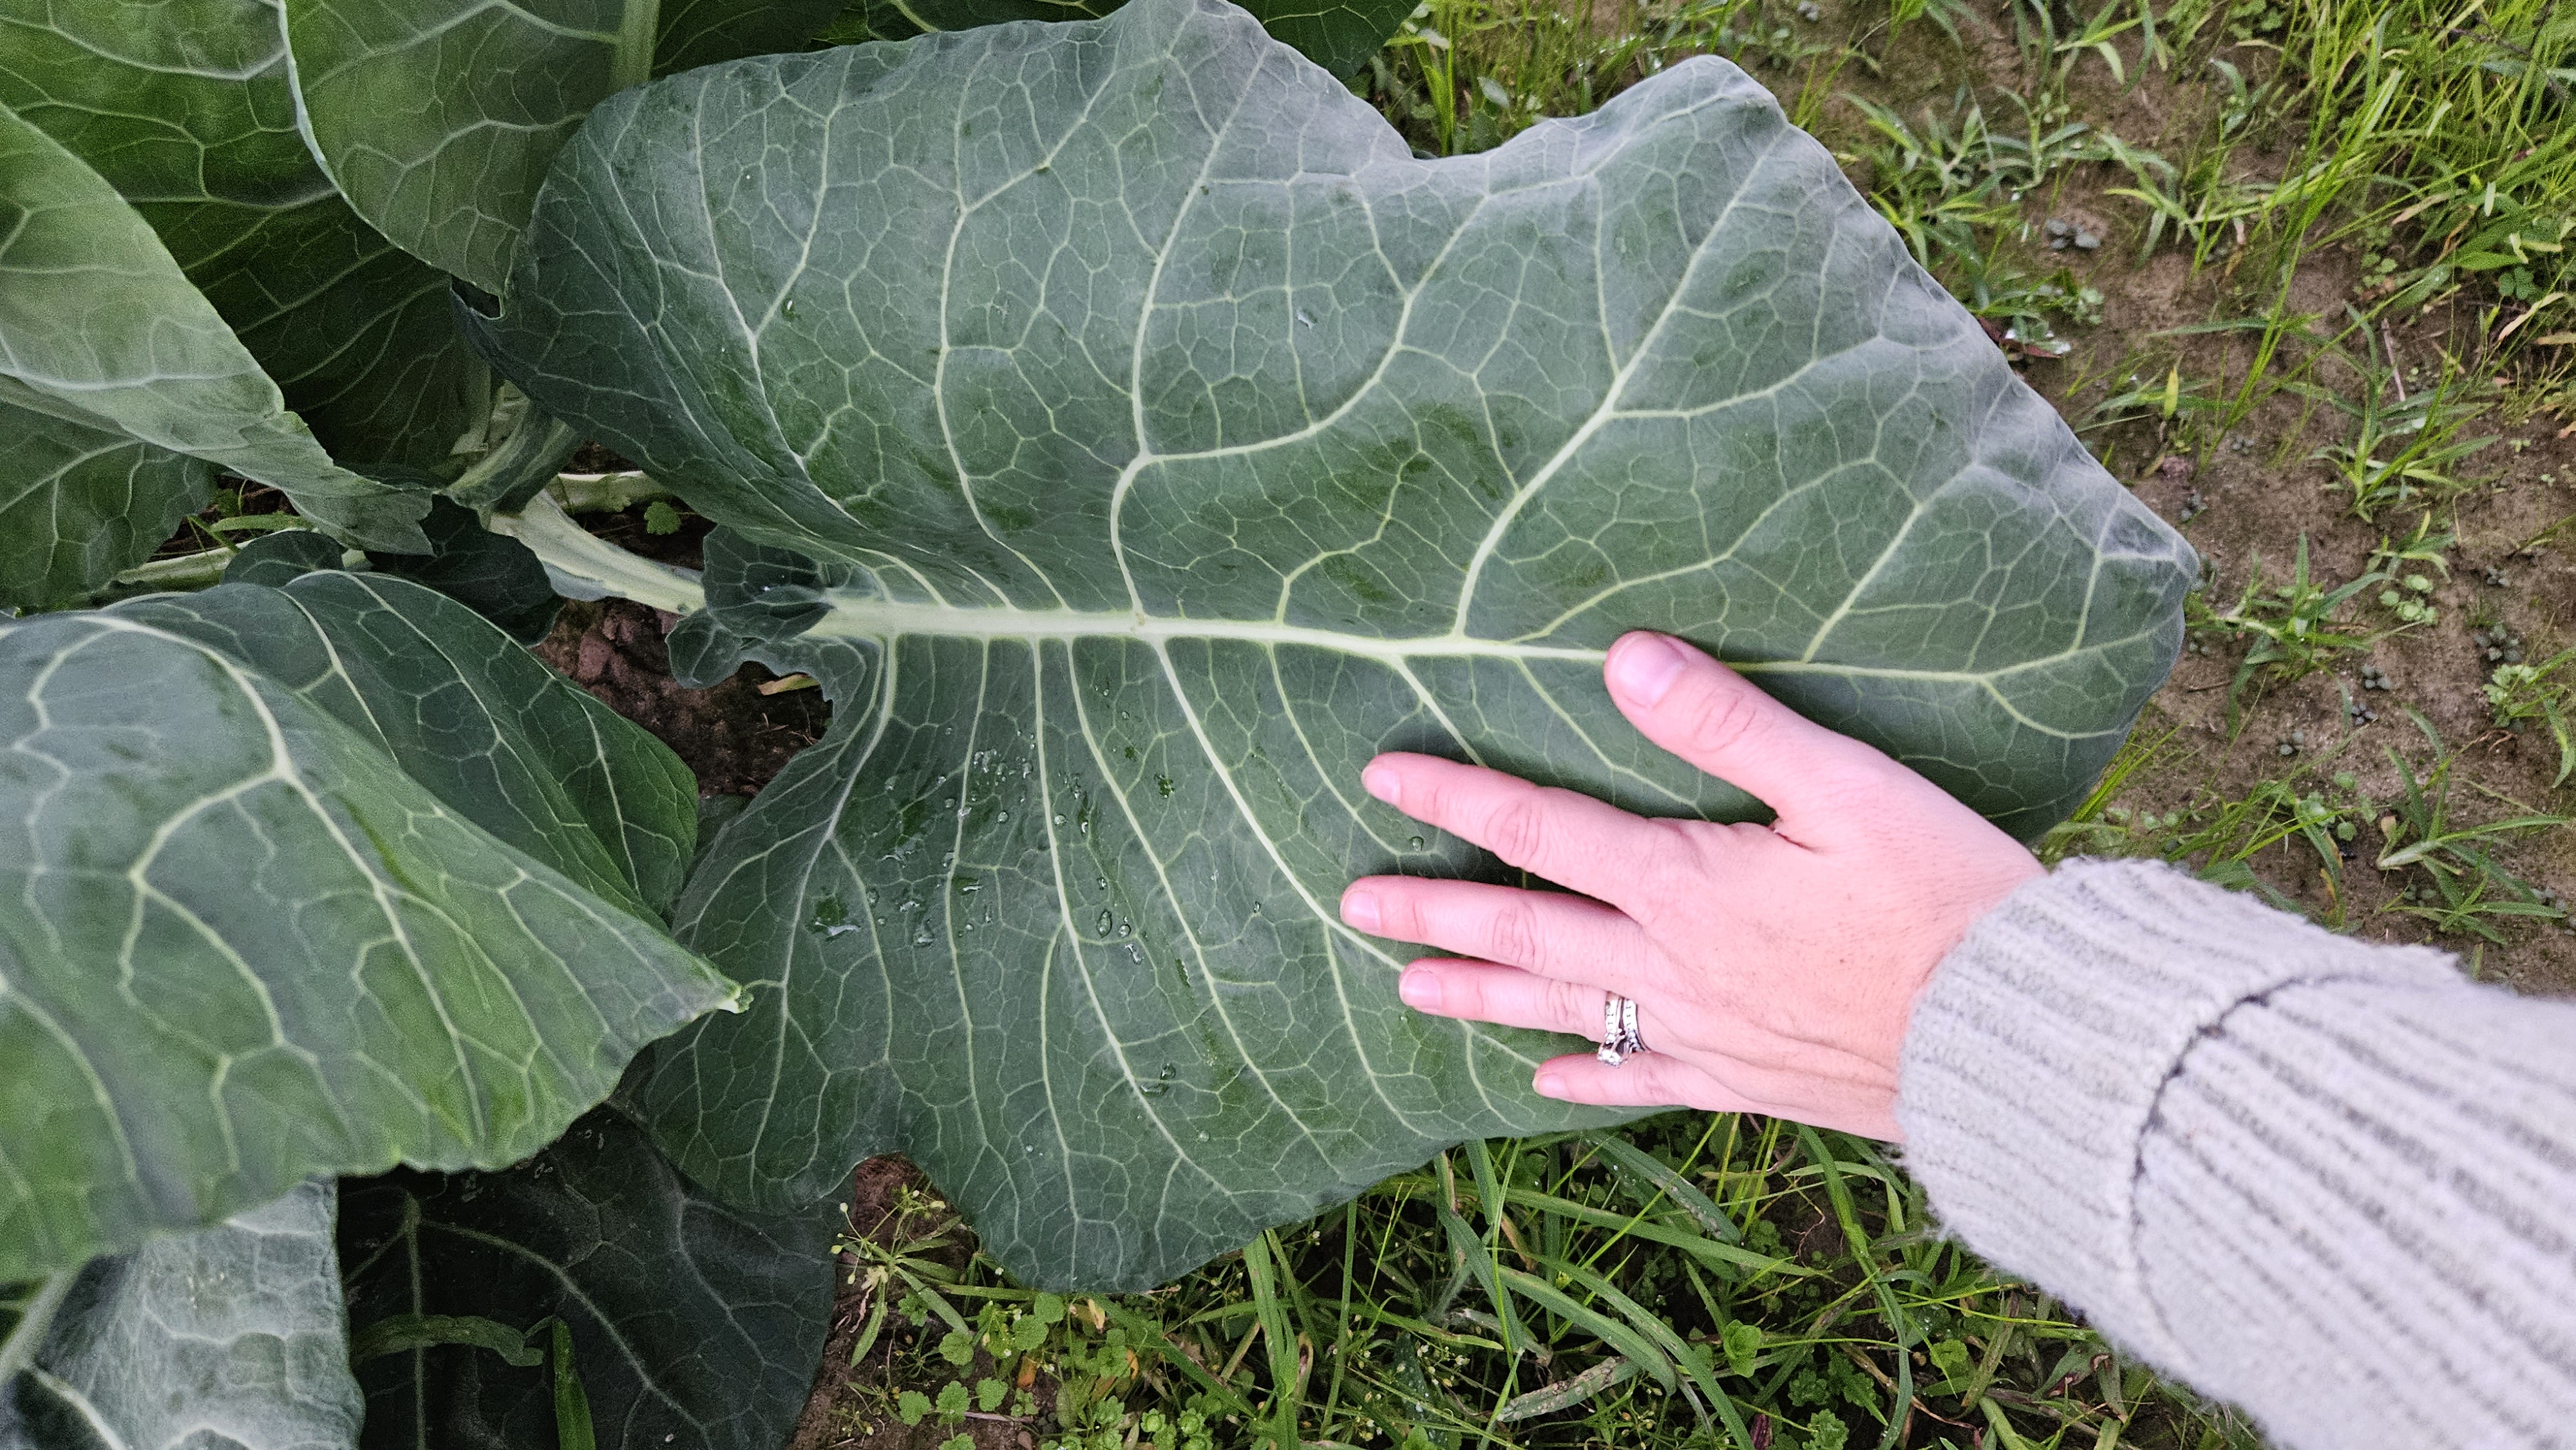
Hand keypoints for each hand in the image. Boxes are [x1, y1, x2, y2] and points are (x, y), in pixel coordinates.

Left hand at [1338, 632, 2041, 1139]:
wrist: (2014, 1037)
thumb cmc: (1942, 897)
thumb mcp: (1842, 785)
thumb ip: (1727, 722)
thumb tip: (1623, 655)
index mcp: (1685, 883)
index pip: (1541, 829)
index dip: (1457, 796)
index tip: (1382, 776)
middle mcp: (1673, 966)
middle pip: (1527, 930)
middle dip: (1434, 910)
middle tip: (1351, 903)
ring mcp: (1705, 1033)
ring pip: (1563, 1010)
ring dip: (1481, 993)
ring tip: (1407, 986)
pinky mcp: (1748, 1082)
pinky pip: (1644, 1082)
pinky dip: (1588, 1080)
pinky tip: (1544, 1085)